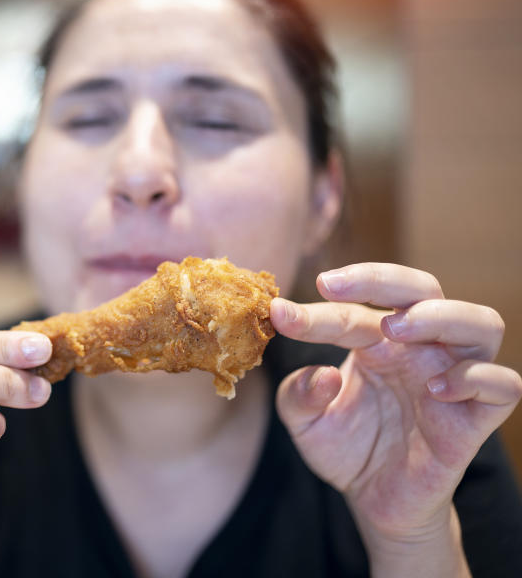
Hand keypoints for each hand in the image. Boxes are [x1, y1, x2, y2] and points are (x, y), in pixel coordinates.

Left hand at [270, 264, 520, 550]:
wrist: (375, 501)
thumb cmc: (346, 448)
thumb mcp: (305, 422)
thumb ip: (297, 396)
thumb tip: (322, 376)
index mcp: (376, 341)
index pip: (353, 310)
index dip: (315, 310)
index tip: (279, 314)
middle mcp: (419, 349)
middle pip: (423, 288)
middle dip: (380, 278)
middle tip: (332, 286)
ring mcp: (453, 377)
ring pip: (481, 323)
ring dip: (439, 315)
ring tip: (394, 329)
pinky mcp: (476, 418)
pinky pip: (502, 384)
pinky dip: (475, 378)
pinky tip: (436, 389)